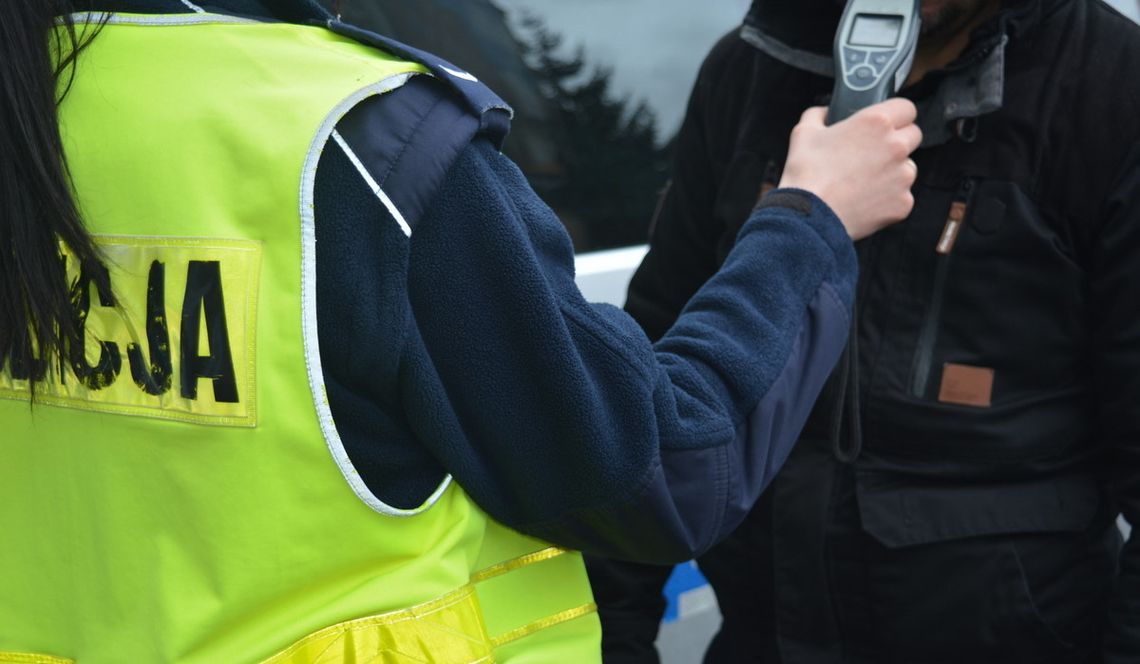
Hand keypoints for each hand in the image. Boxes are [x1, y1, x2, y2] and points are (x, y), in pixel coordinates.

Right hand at [778, 99, 921, 239]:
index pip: (906, 108)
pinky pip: (902, 196)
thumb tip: (825, 113)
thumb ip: (819, 114)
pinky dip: (888, 198)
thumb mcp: (804, 132)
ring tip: (864, 181)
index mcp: (876, 122)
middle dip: (897, 141)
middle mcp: (896, 146)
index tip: (886, 123)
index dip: (896, 115)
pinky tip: (865, 200)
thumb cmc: (806, 174)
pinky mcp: (903, 203)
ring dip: (893, 171)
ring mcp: (903, 176)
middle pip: (913, 136)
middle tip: (872, 153)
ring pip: (908, 167)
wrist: (809, 216)